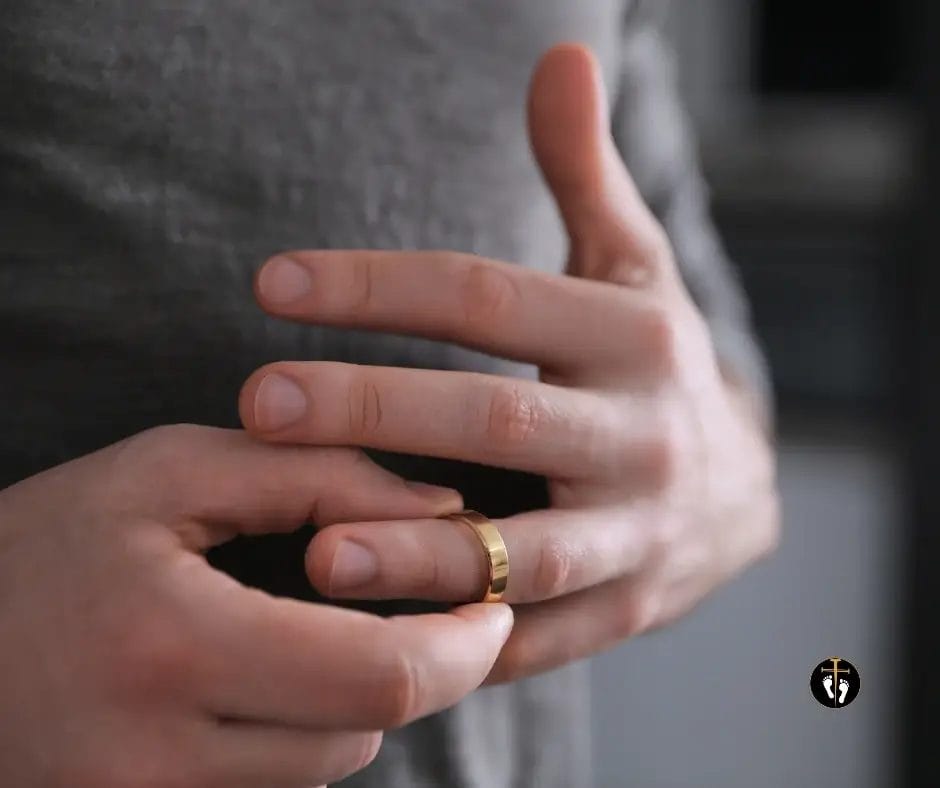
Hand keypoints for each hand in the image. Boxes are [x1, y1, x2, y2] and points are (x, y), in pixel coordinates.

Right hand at [0, 424, 511, 785]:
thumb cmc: (43, 544)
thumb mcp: (168, 473)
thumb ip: (312, 474)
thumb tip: (441, 509)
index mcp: (172, 647)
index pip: (379, 677)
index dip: (463, 645)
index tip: (490, 602)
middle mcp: (156, 759)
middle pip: (366, 732)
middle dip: (427, 669)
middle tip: (445, 613)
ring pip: (328, 766)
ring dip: (357, 700)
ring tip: (324, 630)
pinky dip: (303, 733)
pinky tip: (273, 678)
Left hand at [239, 45, 778, 683]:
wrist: (740, 491)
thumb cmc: (652, 365)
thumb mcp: (631, 266)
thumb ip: (585, 171)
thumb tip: (561, 52)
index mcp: (634, 335)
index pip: (489, 299)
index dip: (379, 287)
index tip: (271, 282)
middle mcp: (644, 434)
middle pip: (497, 418)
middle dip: (376, 411)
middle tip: (261, 403)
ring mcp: (639, 533)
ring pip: (525, 550)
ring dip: (419, 553)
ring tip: (315, 554)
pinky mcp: (625, 610)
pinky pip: (539, 633)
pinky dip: (466, 639)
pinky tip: (379, 640)